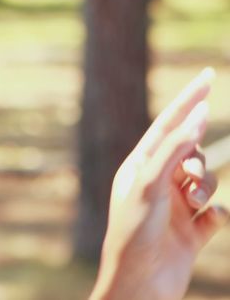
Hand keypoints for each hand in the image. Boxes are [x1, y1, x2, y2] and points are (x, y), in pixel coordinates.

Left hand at [93, 68, 228, 299]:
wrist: (140, 286)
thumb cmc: (134, 234)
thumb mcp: (149, 185)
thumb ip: (173, 149)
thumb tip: (196, 115)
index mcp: (138, 167)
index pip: (167, 126)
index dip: (188, 101)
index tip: (208, 75)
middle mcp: (157, 184)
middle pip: (192, 153)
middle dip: (198, 160)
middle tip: (188, 180)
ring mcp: (177, 207)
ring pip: (208, 181)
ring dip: (209, 188)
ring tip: (196, 204)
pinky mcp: (194, 232)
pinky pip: (220, 212)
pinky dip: (220, 214)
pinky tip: (209, 225)